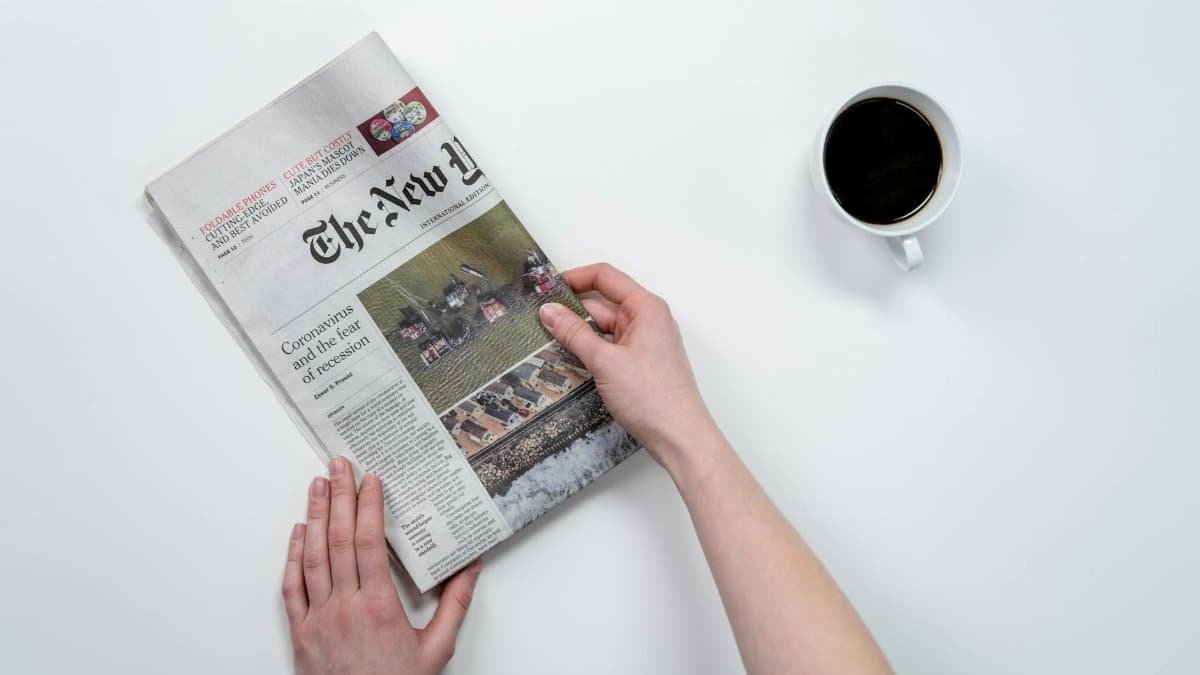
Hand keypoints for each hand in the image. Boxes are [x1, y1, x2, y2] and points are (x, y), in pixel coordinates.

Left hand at [283, 457, 481, 674]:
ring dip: (315, 516)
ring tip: (318, 485)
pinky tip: (298, 532)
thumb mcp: (437, 649)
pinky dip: (293, 555)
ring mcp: (318, 619)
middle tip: (339, 465)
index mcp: (379, 606)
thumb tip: (471, 567)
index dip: (369, 506)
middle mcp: (344, 607)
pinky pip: (291, 587)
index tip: (371, 479)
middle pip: (339, 540)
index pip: (370, 543)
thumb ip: (455, 605)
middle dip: (340, 497)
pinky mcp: (300, 633)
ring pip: (313, 557)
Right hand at [538, 263, 716, 471]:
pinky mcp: (639, 364)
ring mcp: (644, 343)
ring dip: (578, 335)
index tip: (547, 287)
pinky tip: (569, 361)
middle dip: (571, 311)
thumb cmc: (654, 397)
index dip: (574, 278)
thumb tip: (549, 311)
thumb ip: (574, 333)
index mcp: (646, 308)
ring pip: (603, 329)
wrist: (678, 436)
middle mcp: (647, 321)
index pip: (605, 277)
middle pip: (602, 304)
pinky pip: (609, 348)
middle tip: (538, 319)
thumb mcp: (605, 361)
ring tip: (546, 342)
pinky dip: (590, 351)